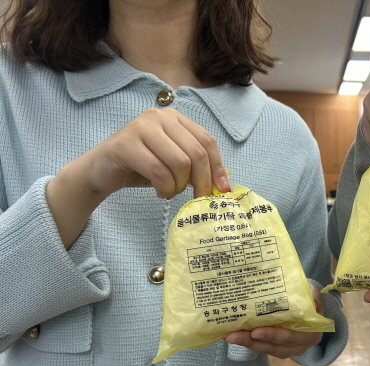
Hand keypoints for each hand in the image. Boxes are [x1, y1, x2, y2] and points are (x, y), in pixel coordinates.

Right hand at [69, 107, 229, 199]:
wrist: (100, 172)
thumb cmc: (142, 168)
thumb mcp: (174, 164)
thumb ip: (196, 167)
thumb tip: (223, 185)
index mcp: (175, 118)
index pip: (207, 141)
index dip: (217, 168)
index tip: (221, 191)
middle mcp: (159, 116)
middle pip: (196, 153)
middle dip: (201, 182)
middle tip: (196, 199)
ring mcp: (141, 127)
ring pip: (180, 163)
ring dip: (178, 186)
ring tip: (169, 191)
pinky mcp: (125, 144)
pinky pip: (159, 172)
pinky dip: (164, 188)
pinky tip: (159, 192)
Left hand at [224, 286, 325, 358]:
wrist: (306, 305)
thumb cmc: (308, 298)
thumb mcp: (312, 293)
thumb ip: (310, 294)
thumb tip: (304, 295)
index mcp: (311, 333)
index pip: (292, 337)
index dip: (274, 335)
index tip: (256, 331)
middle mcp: (300, 345)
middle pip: (275, 347)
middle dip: (254, 342)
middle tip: (235, 335)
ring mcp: (288, 349)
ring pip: (266, 349)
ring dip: (247, 343)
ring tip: (230, 336)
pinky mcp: (277, 348)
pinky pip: (262, 348)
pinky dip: (249, 342)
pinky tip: (235, 336)